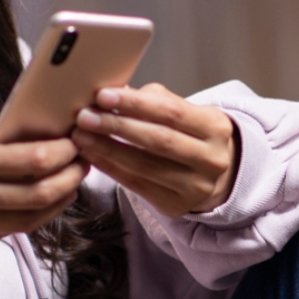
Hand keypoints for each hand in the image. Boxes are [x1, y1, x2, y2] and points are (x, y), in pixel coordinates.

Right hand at [0, 125, 84, 252]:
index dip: (64, 153)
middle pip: (41, 194)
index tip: (75, 143)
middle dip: (71, 178)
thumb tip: (12, 151)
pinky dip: (23, 218)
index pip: (35, 160)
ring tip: (68, 187)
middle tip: (84, 164)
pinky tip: (32, 207)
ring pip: (28, 220)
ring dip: (55, 203)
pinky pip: (0, 233)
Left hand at [71, 83, 239, 217]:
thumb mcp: (185, 113)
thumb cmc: (190, 136)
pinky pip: (137, 185)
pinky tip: (92, 156)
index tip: (103, 95)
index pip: (172, 112)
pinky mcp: (177, 205)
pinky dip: (111, 169)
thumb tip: (114, 93)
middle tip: (85, 116)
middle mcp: (211, 159)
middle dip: (117, 126)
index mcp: (215, 127)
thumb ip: (154, 100)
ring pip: (145, 166)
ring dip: (108, 149)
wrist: (216, 176)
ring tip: (81, 136)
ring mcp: (196, 186)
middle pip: (159, 140)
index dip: (135, 103)